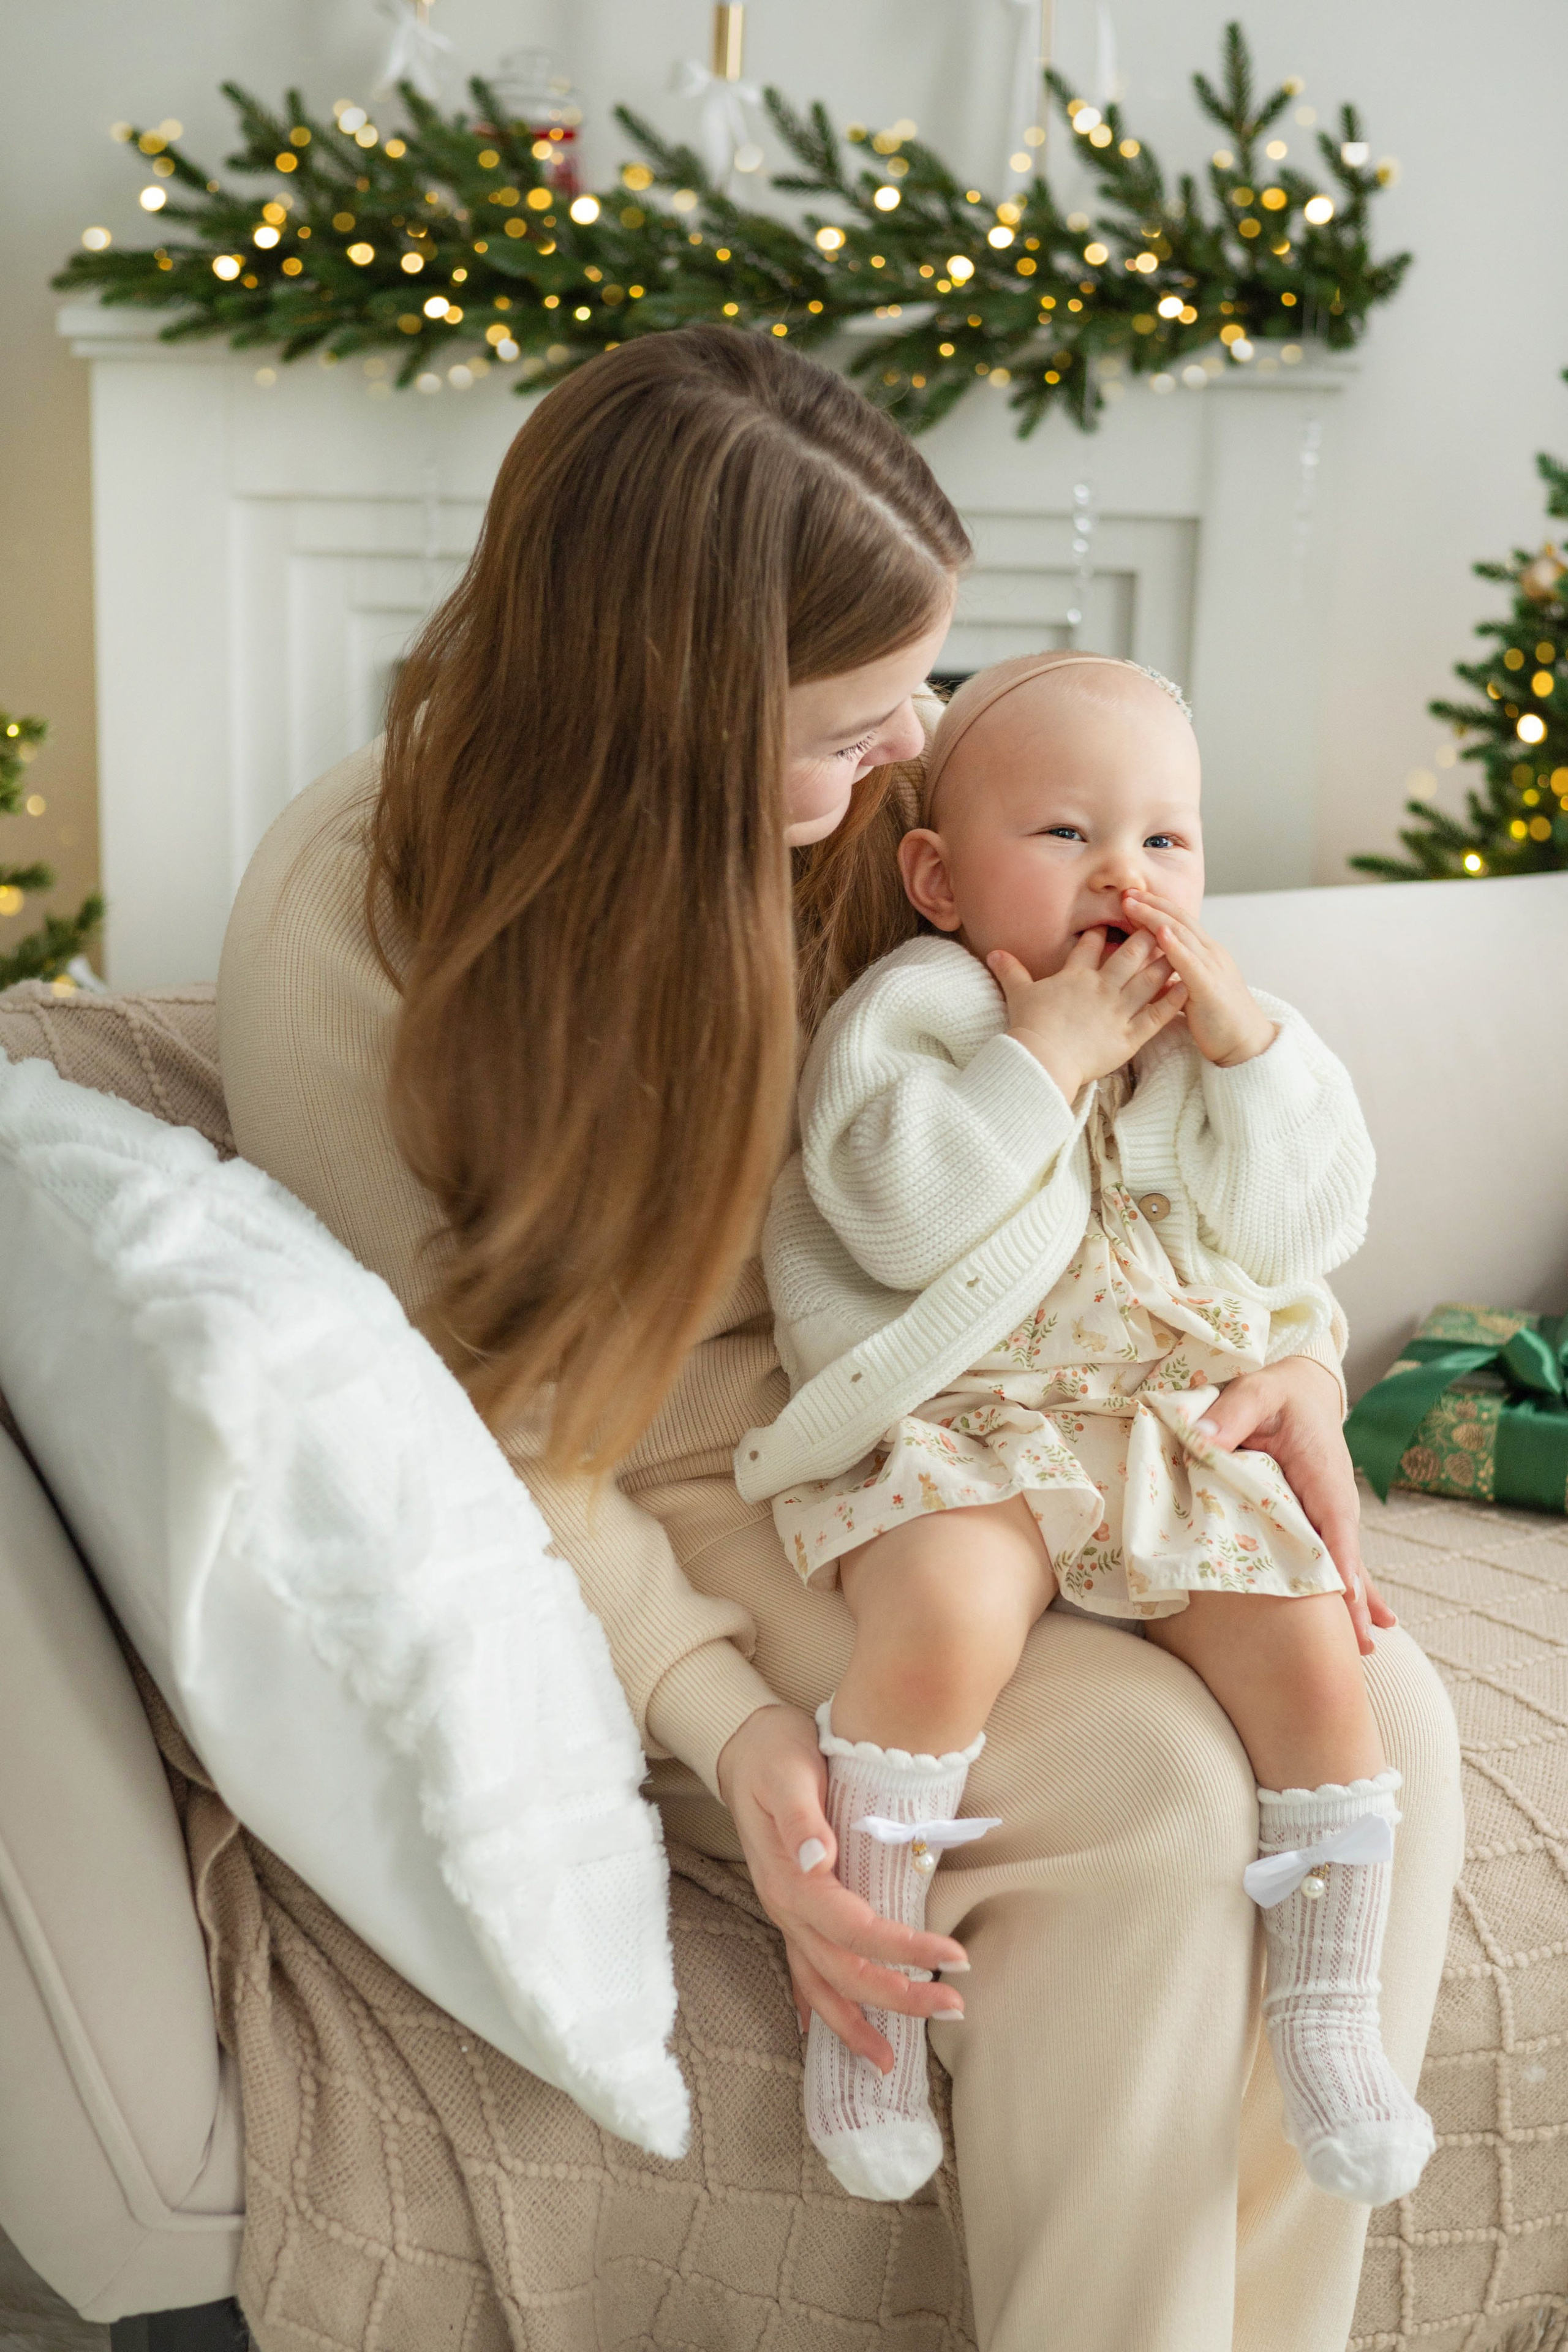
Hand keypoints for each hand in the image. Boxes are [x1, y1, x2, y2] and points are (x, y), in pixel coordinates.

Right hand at [715, 1702, 968, 2068]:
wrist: (743, 1745)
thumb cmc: (774, 1754)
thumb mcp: (787, 1772)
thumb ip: (801, 1817)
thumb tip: (818, 1857)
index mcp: (792, 1879)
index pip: (854, 1928)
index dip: (904, 1948)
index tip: (953, 1956)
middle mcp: (786, 1907)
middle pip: (844, 1970)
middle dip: (897, 1997)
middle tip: (953, 2007)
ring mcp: (785, 1914)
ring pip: (820, 1983)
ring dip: (857, 2022)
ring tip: (891, 2061)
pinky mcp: (791, 1910)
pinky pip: (803, 1970)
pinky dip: (817, 2006)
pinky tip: (824, 2031)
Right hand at [987, 928, 1186, 1103]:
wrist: (1042, 1059)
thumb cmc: (1030, 1028)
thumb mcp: (1018, 994)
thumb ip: (1010, 971)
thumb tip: (993, 953)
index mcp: (1075, 976)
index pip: (1091, 946)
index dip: (1102, 930)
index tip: (1112, 918)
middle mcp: (1101, 987)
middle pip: (1129, 955)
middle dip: (1145, 936)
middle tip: (1160, 922)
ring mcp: (1118, 1011)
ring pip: (1148, 980)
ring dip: (1165, 963)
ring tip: (1181, 949)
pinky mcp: (1129, 1036)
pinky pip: (1157, 1016)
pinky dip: (1172, 1001)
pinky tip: (1185, 987)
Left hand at [1121, 889, 1275, 1067]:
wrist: (1246, 1045)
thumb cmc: (1217, 1022)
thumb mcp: (1190, 993)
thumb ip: (1174, 979)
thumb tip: (1150, 974)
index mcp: (1206, 954)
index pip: (1179, 921)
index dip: (1156, 907)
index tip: (1132, 897)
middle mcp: (1211, 954)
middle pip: (1179, 920)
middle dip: (1151, 904)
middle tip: (1126, 892)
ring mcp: (1212, 968)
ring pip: (1182, 934)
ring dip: (1155, 916)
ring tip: (1132, 903)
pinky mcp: (1209, 987)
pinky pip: (1190, 962)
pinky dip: (1174, 945)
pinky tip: (1159, 932)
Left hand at [1193, 1357, 1396, 1655]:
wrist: (1302, 1388)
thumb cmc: (1277, 1390)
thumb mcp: (1255, 1391)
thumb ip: (1231, 1413)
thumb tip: (1203, 1440)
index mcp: (1322, 1474)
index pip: (1334, 1524)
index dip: (1338, 1563)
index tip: (1343, 1602)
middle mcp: (1332, 1500)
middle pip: (1345, 1558)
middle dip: (1352, 1602)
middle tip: (1360, 1649)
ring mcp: (1327, 1513)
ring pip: (1343, 1565)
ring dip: (1353, 1605)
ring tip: (1365, 1649)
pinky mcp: (1315, 1518)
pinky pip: (1330, 1558)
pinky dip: (1344, 1589)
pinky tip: (1358, 1621)